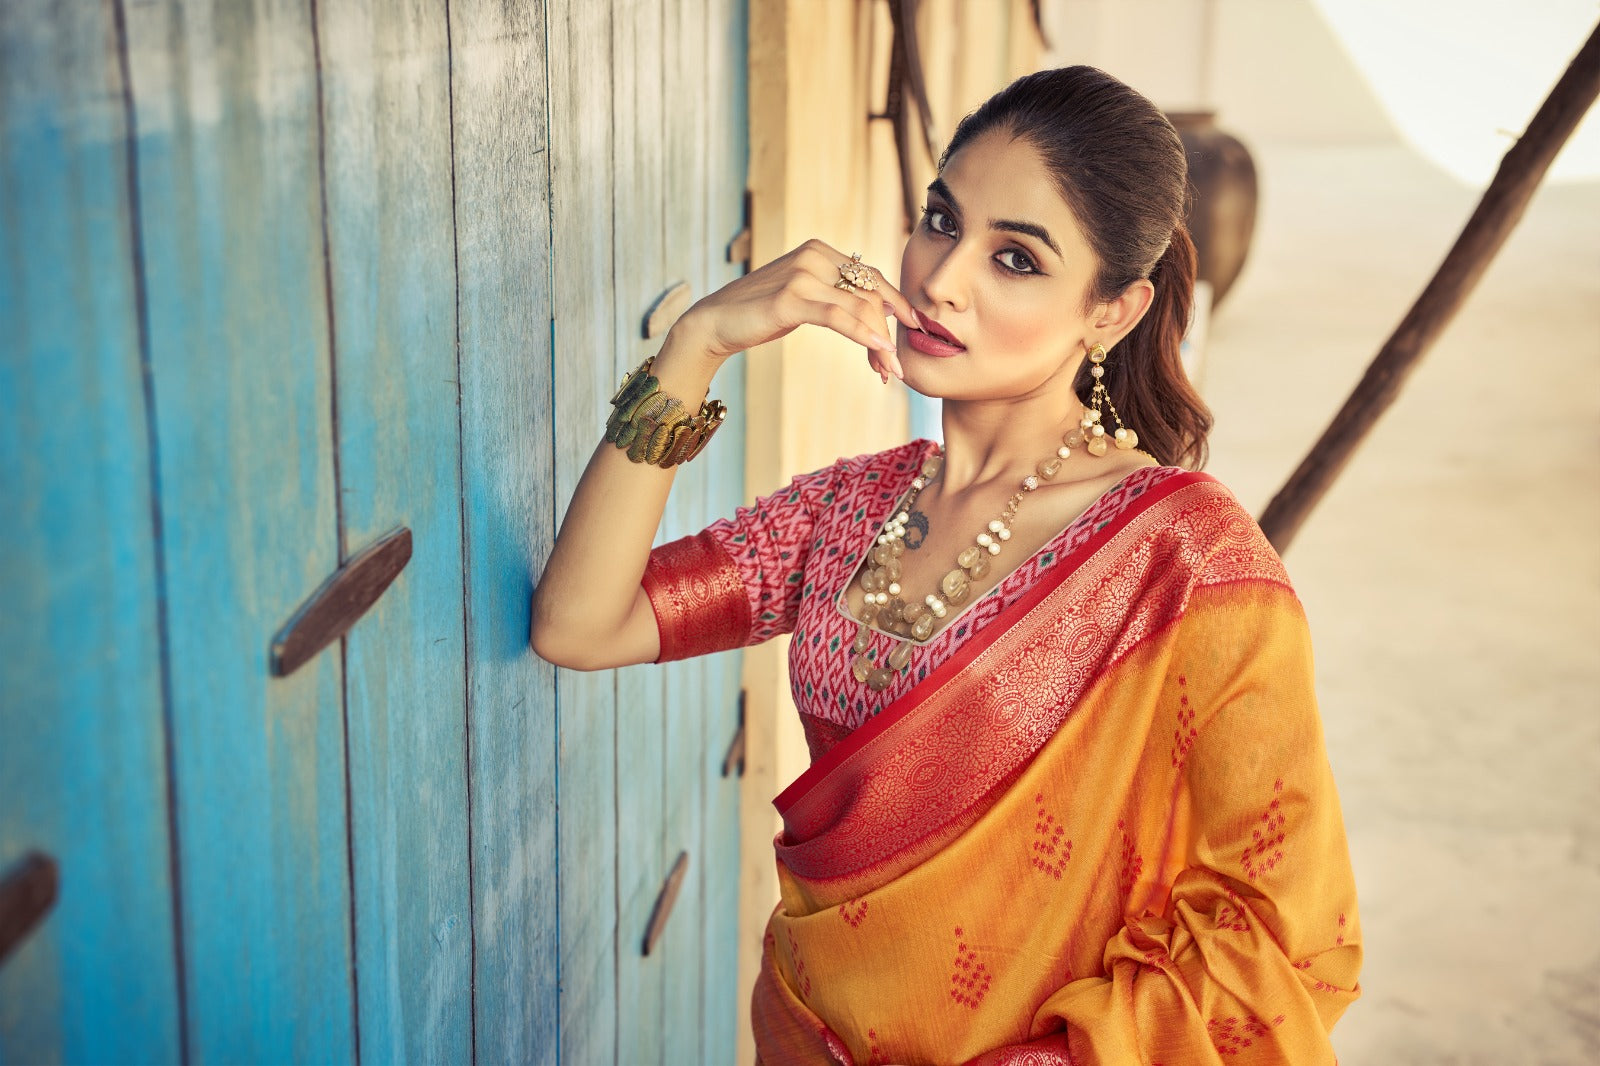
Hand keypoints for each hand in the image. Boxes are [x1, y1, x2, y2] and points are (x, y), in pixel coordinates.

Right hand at [675, 239, 915, 380]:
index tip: (913, 330)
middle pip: (871, 292)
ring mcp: (803, 275)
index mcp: (820, 251)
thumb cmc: (759, 314)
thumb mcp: (804, 299)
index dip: (895, 306)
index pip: (871, 277)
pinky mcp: (791, 299)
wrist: (715, 323)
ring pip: (860, 307)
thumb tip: (876, 315)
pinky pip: (839, 317)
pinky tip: (878, 352)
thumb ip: (835, 297)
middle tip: (896, 366)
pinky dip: (863, 335)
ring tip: (888, 371)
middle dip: (889, 330)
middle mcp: (814, 255)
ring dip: (879, 342)